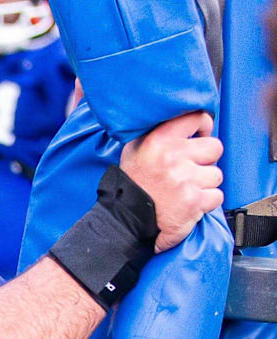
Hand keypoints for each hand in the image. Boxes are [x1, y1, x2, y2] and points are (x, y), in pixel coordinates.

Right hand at [119, 112, 223, 252]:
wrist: (126, 216)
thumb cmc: (133, 182)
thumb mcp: (135, 147)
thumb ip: (159, 132)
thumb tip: (186, 122)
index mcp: (159, 139)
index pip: (197, 118)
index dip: (203, 128)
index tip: (198, 138)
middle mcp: (173, 157)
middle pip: (215, 147)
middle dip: (206, 159)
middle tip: (190, 168)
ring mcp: (185, 179)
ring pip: (217, 174)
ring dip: (205, 183)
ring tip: (185, 188)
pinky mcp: (194, 201)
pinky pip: (216, 196)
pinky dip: (205, 202)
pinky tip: (189, 202)